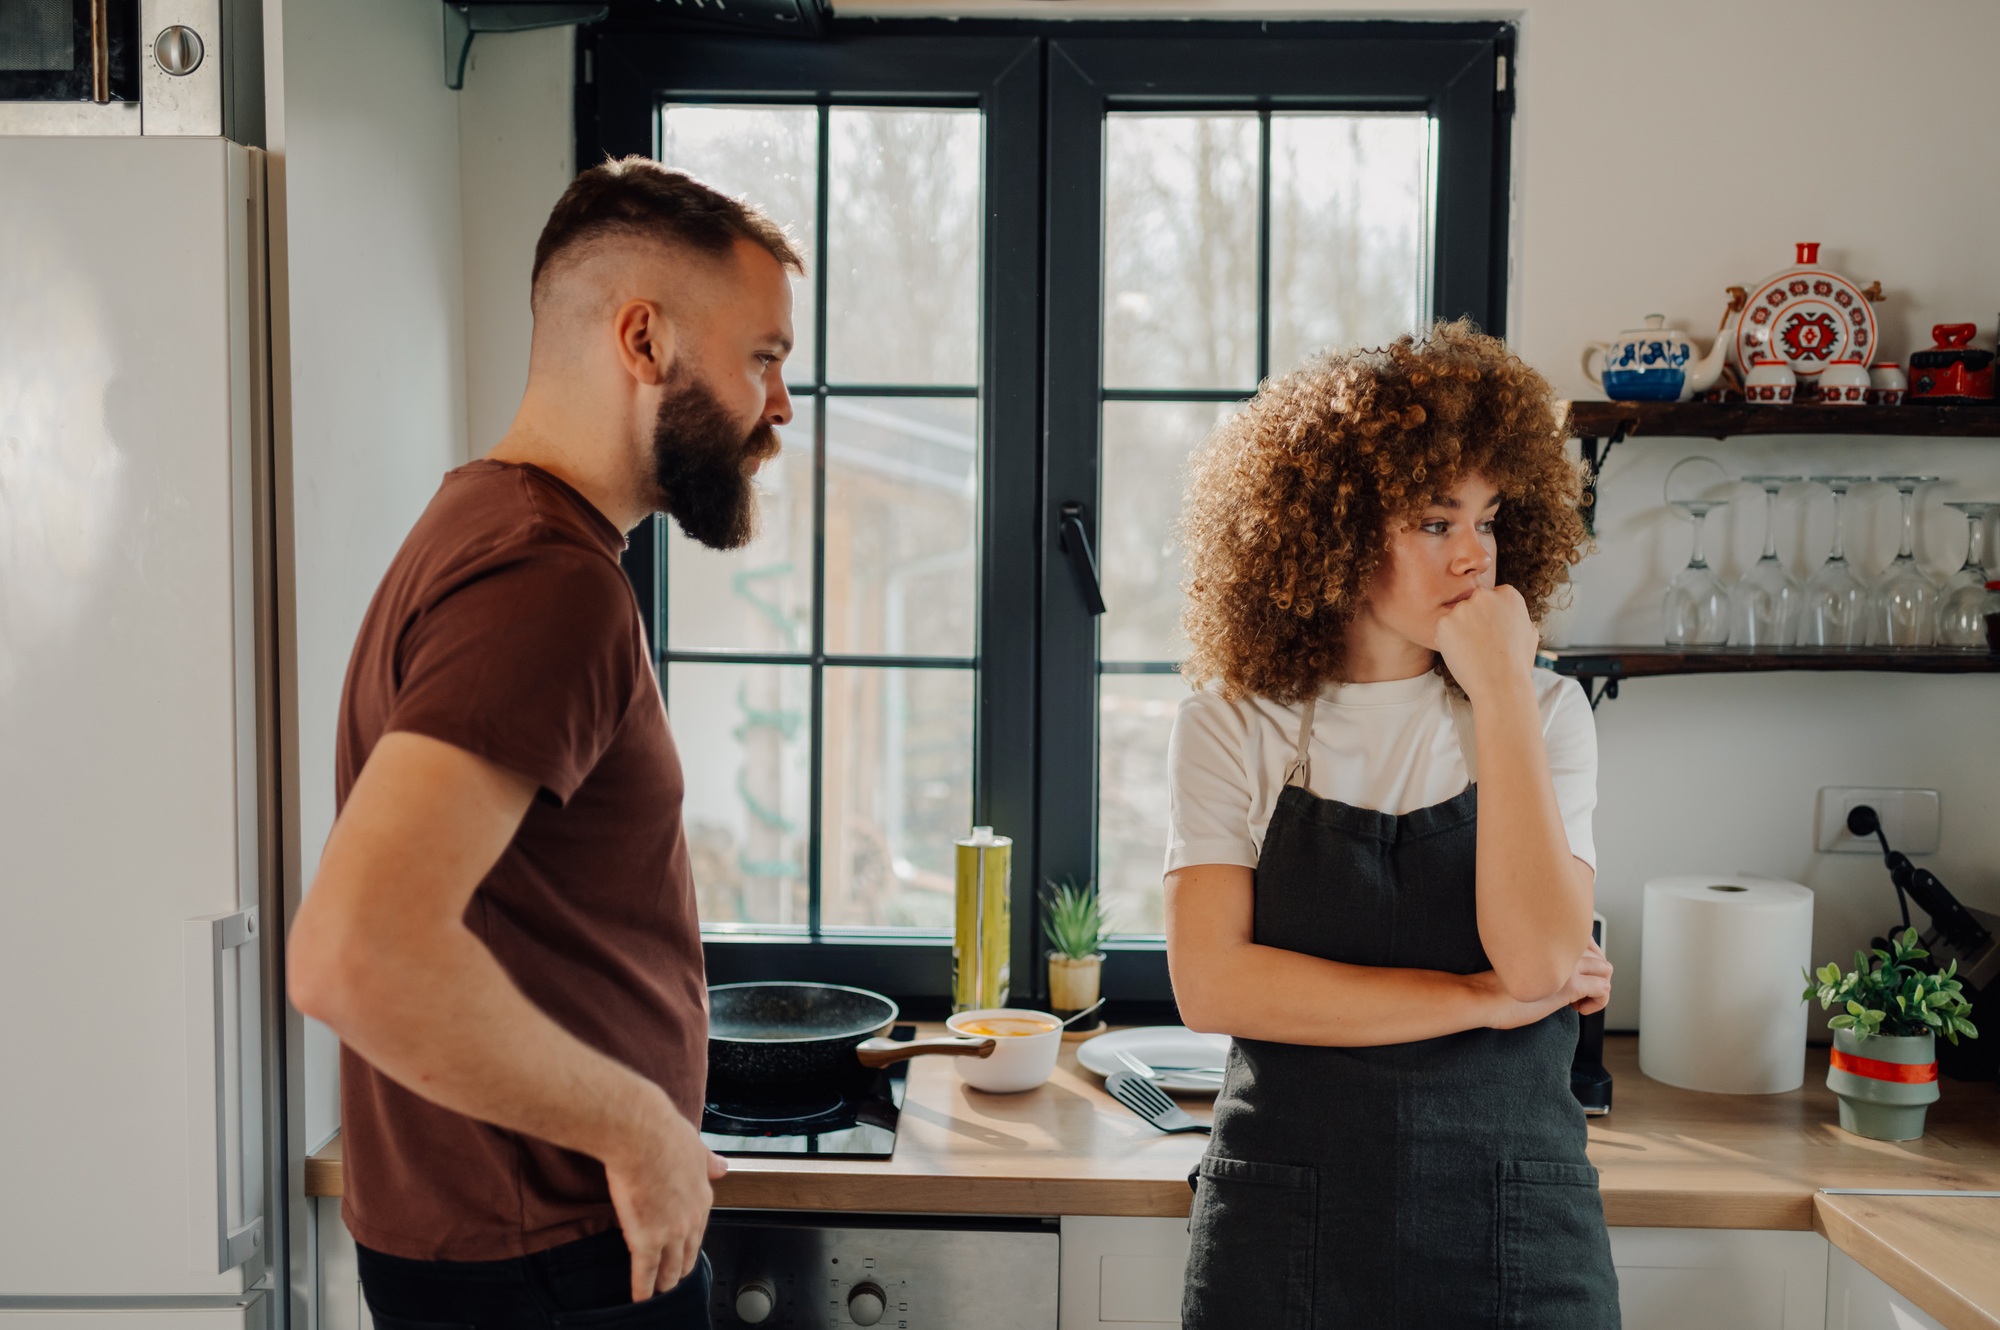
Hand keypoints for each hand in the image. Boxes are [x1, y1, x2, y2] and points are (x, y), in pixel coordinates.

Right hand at [601, 1092, 729, 1300]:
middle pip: (688, 1253)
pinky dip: (643, 1288)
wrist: (640, 1135)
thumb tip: (722, 1167)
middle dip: (682, 1269)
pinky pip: (645, 1272)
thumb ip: (708, 1162)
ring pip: (669, 1267)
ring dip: (665, 1283)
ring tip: (661, 1292)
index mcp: (702, 1196)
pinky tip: (640, 1298)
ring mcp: (669, 1233)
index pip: (699, 1228)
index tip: (688, 1250)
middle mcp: (690, 1219)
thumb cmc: (663, 1134)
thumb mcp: (695, 1146)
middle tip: (677, 1279)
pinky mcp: (645, 1241)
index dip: (692, 1242)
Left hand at [1433, 585, 1537, 703]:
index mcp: (1508, 594)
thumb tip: (1508, 612)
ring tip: (1474, 651)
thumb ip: (1515, 615)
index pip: (1492, 598)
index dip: (1491, 618)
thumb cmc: (1517, 663)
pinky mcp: (1444, 622)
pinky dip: (1448, 642)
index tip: (1494, 634)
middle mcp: (1484, 595)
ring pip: (1457, 617)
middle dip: (1474, 619)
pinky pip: (1443, 630)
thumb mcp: (1529, 632)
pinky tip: (1463, 655)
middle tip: (1481, 643)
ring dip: (1460, 631)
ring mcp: (1462, 608)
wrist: (1500, 685)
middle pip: (1472, 603)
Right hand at [1477, 939, 1611, 1028]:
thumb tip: (1556, 970)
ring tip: (1577, 1002)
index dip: (1584, 963)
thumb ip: (1542, 960)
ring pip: (1606, 970)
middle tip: (1577, 993)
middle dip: (1595, 976)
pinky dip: (1597, 1003)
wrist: (1482, 996)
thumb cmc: (1495, 986)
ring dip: (1598, 989)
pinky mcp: (1570, 986)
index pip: (1586, 943)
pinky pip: (1603, 989)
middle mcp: (1561, 948)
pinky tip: (1578, 1009)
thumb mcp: (1522, 965)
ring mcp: (1567, 966)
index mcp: (1548, 939)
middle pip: (1599, 955)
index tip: (1571, 978)